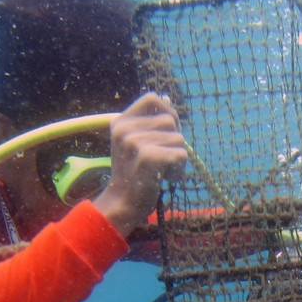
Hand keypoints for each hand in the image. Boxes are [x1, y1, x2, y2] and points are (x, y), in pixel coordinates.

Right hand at [94, 93, 186, 236]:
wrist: (122, 204)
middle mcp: (124, 129)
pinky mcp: (148, 157)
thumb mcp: (136, 143)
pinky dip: (179, 170)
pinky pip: (181, 154)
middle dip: (174, 140)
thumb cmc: (135, 174)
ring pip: (178, 138)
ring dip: (177, 157)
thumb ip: (150, 121)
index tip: (165, 134)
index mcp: (120, 121)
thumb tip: (167, 98)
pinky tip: (164, 178)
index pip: (153, 98)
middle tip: (161, 159)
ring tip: (161, 171)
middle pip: (170, 120)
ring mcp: (134, 142)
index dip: (167, 112)